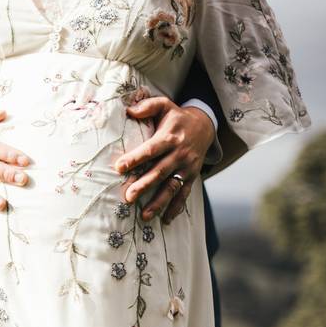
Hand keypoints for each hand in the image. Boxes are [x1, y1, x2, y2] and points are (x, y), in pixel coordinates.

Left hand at [113, 97, 215, 223]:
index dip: (135, 158)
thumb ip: (147, 106)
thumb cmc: (177, 117)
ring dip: (159, 203)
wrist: (205, 125)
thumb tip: (128, 110)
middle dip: (144, 185)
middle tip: (128, 197)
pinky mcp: (192, 177)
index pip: (151, 149)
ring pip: (172, 187)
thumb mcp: (165, 106)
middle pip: (160, 172)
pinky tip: (166, 220)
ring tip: (145, 216)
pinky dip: (176, 208)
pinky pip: (184, 194)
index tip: (119, 167)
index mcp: (170, 137)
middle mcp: (179, 154)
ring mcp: (187, 168)